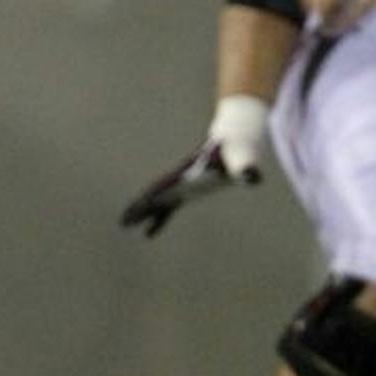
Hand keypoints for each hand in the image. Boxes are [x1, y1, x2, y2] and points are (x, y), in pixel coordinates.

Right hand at [119, 96, 269, 237]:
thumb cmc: (236, 152)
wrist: (234, 142)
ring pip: (157, 203)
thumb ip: (245, 167)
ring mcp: (182, 187)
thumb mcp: (241, 160)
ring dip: (142, 214)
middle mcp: (179, 181)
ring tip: (125, 226)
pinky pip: (168, 209)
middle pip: (154, 195)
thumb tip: (252, 175)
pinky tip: (148, 233)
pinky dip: (158, 220)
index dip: (151, 198)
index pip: (164, 188)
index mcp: (186, 175)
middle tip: (123, 222)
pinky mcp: (188, 193)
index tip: (138, 206)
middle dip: (138, 208)